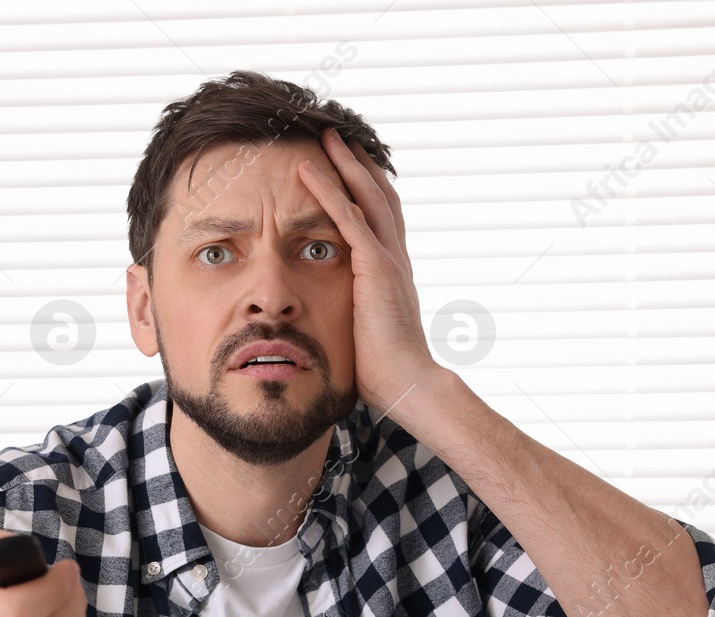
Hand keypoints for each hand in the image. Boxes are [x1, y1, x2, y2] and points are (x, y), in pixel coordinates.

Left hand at [296, 126, 442, 416]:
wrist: (407, 382)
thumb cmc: (385, 370)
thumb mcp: (367, 331)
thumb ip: (357, 314)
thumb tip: (340, 322)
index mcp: (393, 271)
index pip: (383, 218)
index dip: (368, 188)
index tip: (351, 165)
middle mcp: (395, 257)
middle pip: (379, 195)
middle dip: (359, 163)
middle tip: (339, 135)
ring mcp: (388, 259)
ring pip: (367, 196)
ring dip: (345, 163)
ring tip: (325, 136)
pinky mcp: (375, 267)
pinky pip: (348, 218)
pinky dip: (328, 191)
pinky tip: (308, 170)